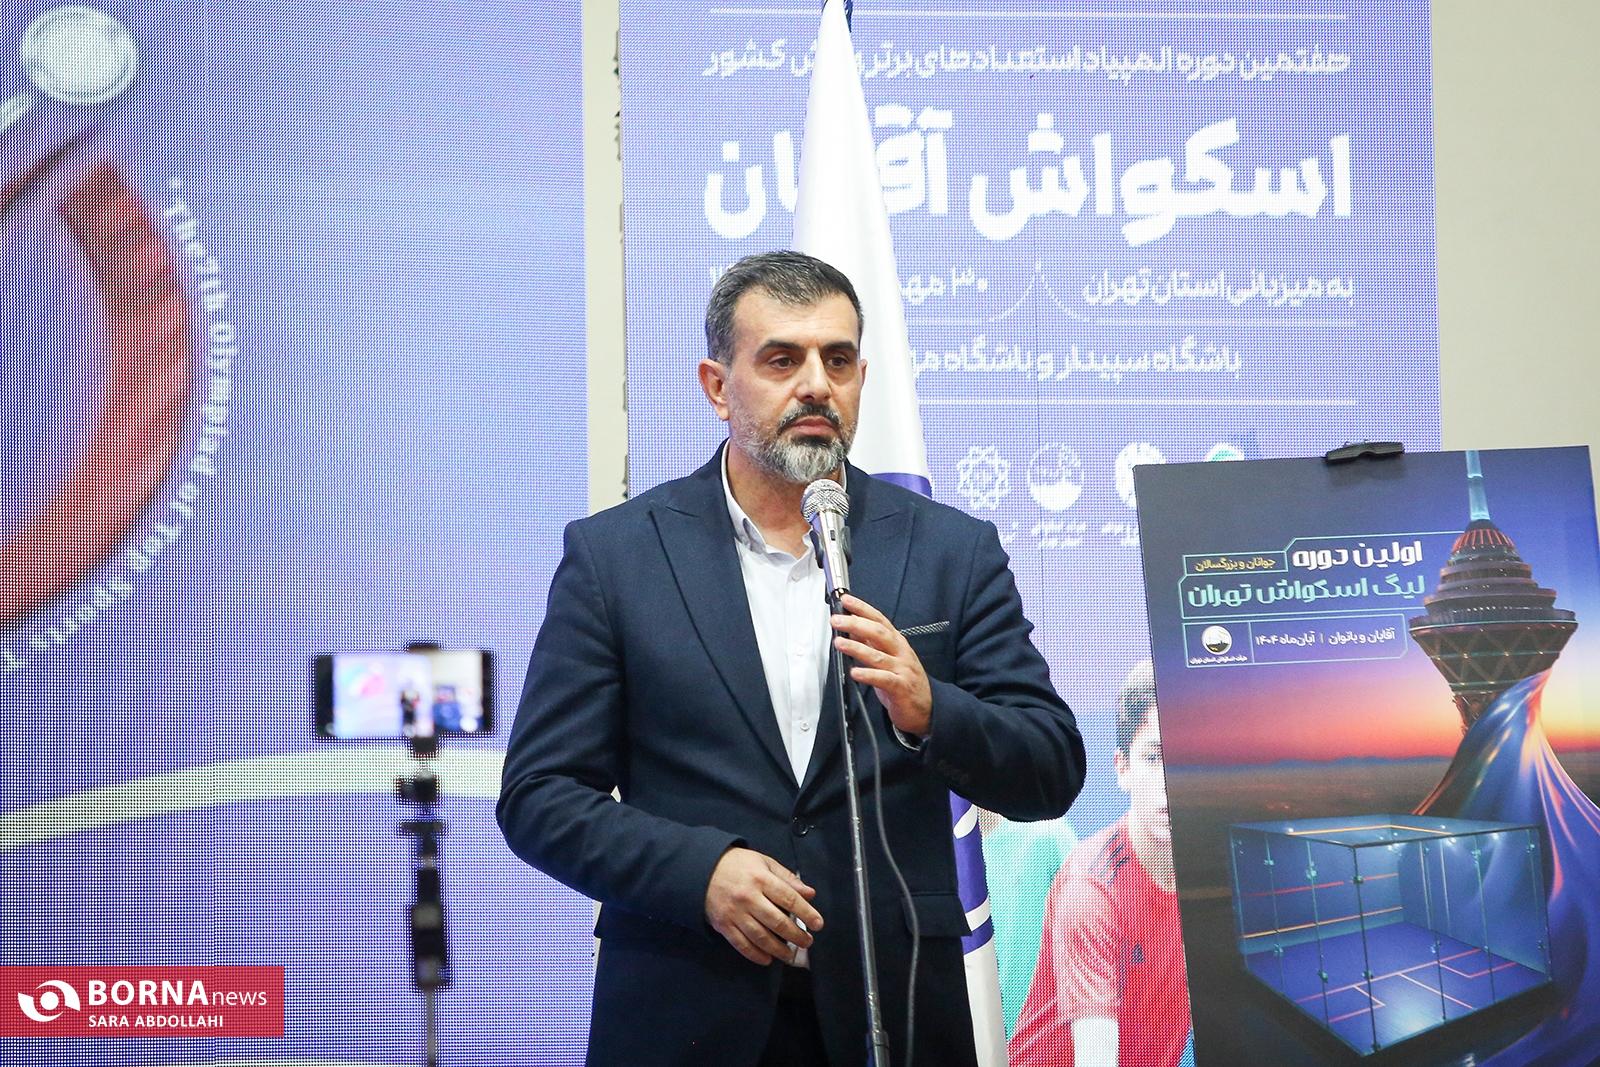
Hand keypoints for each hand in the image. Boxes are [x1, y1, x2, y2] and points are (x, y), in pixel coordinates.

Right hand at [704, 848, 823, 965]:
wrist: (702, 869)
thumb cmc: (738, 865)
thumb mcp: (764, 862)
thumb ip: (787, 878)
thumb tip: (810, 894)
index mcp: (761, 879)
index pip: (789, 899)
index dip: (806, 913)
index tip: (818, 924)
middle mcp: (748, 897)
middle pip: (776, 921)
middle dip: (795, 935)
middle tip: (808, 942)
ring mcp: (735, 913)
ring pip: (760, 937)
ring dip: (778, 949)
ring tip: (790, 955)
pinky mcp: (723, 925)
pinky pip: (741, 945)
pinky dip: (755, 955)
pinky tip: (767, 959)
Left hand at [831, 593, 932, 736]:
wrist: (928, 707)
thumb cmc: (904, 681)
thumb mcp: (887, 658)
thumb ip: (870, 644)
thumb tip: (851, 629)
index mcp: (897, 642)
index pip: (879, 620)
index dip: (863, 608)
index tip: (846, 600)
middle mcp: (901, 652)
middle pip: (879, 633)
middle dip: (856, 624)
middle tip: (837, 620)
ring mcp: (902, 669)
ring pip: (878, 655)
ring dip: (857, 647)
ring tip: (839, 643)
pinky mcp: (901, 687)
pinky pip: (883, 679)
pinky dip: (868, 675)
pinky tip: (855, 672)